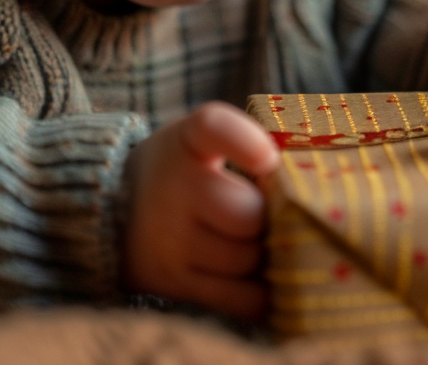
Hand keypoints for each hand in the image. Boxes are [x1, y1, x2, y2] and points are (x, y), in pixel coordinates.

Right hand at [123, 102, 279, 318]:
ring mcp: (170, 243)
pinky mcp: (176, 284)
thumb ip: (250, 143)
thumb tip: (315, 174)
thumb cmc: (182, 170)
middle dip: (272, 216)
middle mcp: (173, 190)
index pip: (212, 128)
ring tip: (266, 242)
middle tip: (275, 213)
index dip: (244, 142)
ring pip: (248, 259)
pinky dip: (262, 292)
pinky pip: (242, 299)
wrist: (112, 213)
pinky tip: (264, 277)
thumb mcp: (200, 140)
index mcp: (186, 140)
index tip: (267, 159)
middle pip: (249, 215)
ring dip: (268, 254)